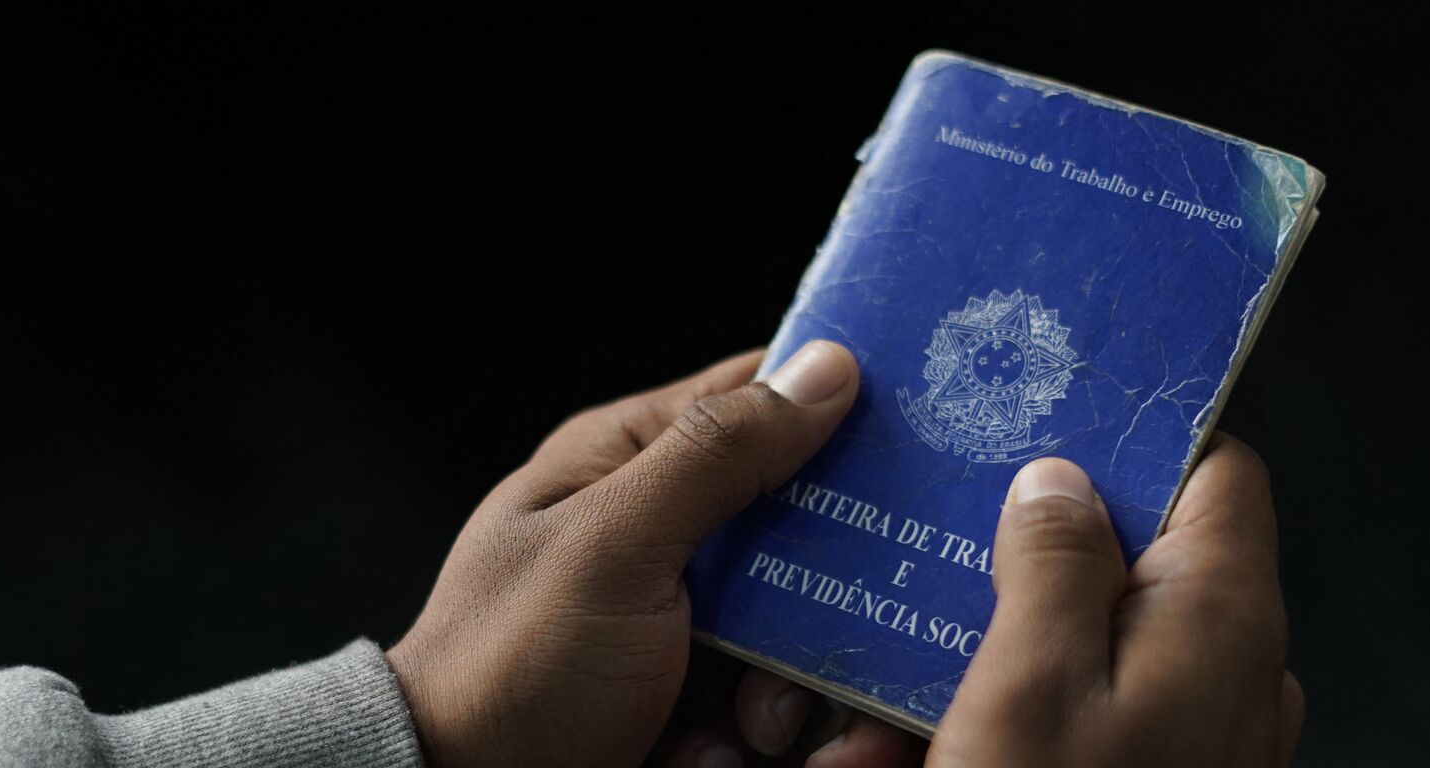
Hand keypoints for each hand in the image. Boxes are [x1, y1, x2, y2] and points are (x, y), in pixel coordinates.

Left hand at [386, 342, 860, 767]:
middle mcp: (668, 532)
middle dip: (829, 593)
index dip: (842, 411)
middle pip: (810, 526)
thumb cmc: (507, 669)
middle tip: (815, 644)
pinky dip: (773, 740)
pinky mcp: (703, 697)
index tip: (922, 440)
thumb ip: (716, 456)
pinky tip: (722, 756)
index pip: (759, 398)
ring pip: (811, 623)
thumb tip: (823, 368)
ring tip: (752, 726)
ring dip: (801, 684)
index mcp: (632, 464)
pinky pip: (788, 700)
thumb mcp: (611, 546)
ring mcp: (690, 620)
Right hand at [727, 435, 1302, 766]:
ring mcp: (1189, 736)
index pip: (1214, 472)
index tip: (1036, 419)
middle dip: (1008, 569)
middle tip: (919, 569)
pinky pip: (1067, 722)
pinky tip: (896, 758)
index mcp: (1218, 619)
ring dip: (973, 660)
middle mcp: (1224, 672)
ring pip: (1078, 648)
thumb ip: (1051, 562)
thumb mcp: (1027, 684)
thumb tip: (1060, 477)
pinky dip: (988, 723)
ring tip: (875, 712)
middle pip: (1128, 559)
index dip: (1128, 435)